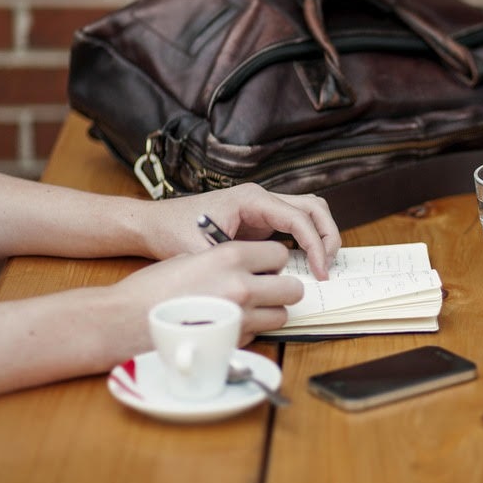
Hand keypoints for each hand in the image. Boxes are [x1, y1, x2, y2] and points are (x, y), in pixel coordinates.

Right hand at [110, 241, 301, 345]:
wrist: (125, 321)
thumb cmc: (152, 288)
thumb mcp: (191, 257)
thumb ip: (226, 260)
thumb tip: (250, 266)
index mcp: (230, 256)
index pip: (280, 254)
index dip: (274, 261)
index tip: (265, 266)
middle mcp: (242, 286)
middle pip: (293, 288)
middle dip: (282, 288)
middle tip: (266, 289)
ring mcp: (240, 318)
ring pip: (281, 315)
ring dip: (270, 312)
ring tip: (248, 309)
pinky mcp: (233, 342)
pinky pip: (260, 334)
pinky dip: (251, 330)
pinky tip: (228, 324)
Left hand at [139, 183, 340, 279]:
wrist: (154, 223)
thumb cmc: (173, 231)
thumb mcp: (202, 252)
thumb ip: (233, 266)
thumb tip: (263, 284)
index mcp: (251, 199)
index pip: (299, 217)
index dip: (315, 245)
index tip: (320, 271)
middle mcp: (261, 198)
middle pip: (314, 207)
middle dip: (327, 236)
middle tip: (328, 267)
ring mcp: (263, 207)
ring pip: (309, 211)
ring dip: (321, 235)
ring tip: (322, 265)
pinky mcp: (261, 220)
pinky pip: (296, 224)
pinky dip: (308, 240)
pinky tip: (305, 264)